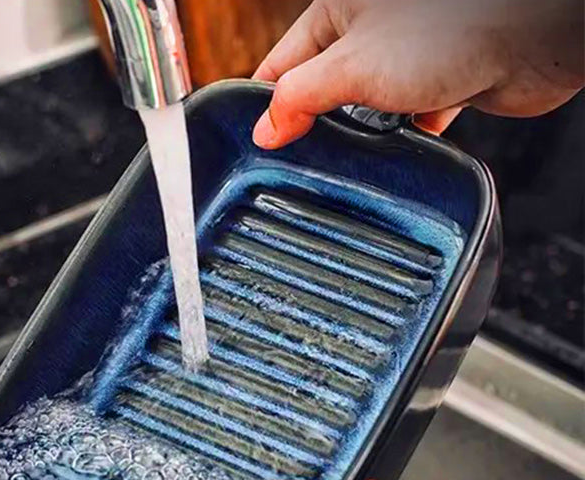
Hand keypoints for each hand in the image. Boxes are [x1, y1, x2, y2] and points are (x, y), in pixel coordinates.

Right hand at [252, 0, 583, 147]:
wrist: (531, 40)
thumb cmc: (449, 29)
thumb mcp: (351, 66)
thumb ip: (301, 98)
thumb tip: (266, 128)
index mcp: (339, 10)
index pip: (284, 62)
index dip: (267, 103)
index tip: (256, 140)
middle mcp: (371, 31)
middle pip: (323, 87)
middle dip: (312, 123)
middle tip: (299, 157)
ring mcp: (405, 59)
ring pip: (364, 107)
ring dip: (358, 134)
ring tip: (348, 157)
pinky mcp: (437, 84)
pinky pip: (404, 119)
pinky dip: (398, 138)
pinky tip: (393, 151)